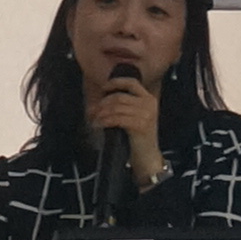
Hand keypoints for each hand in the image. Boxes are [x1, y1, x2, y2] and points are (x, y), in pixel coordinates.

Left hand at [87, 64, 161, 186]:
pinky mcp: (140, 125)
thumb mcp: (133, 117)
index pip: (132, 83)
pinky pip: (116, 118)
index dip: (116, 82)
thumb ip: (122, 106)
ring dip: (101, 113)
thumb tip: (98, 103)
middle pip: (119, 97)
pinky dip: (104, 121)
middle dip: (102, 104)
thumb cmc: (136, 137)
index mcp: (149, 99)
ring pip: (115, 108)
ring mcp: (146, 114)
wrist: (147, 157)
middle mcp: (149, 104)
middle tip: (92, 111)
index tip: (103, 87)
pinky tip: (98, 125)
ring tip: (94, 119)